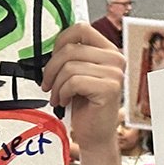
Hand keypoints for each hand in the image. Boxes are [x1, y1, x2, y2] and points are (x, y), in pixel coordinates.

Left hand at [41, 23, 123, 155]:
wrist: (95, 135)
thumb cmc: (86, 107)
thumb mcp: (77, 75)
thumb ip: (71, 57)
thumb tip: (52, 46)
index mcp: (108, 51)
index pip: (81, 29)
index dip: (60, 42)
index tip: (52, 58)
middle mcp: (115, 58)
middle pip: (70, 49)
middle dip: (51, 68)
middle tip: (48, 84)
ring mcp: (114, 73)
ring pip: (69, 66)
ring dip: (56, 84)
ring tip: (58, 96)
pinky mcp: (109, 88)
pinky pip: (74, 81)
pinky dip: (63, 93)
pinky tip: (66, 101)